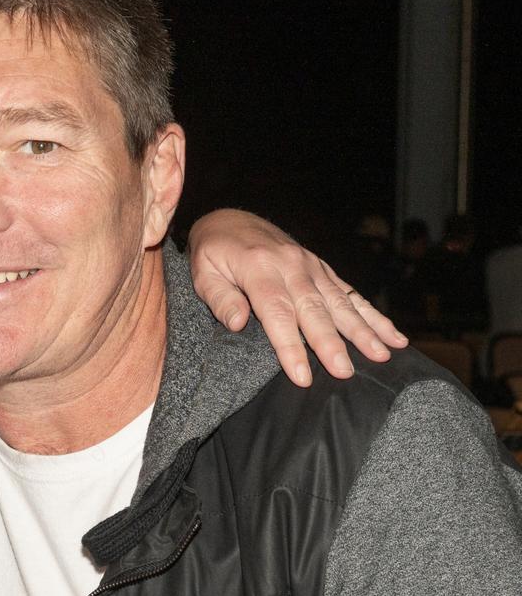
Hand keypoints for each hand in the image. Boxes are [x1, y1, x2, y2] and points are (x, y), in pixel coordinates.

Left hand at [188, 209, 407, 386]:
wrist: (229, 219)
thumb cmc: (213, 253)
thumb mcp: (202, 273)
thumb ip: (221, 298)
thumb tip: (238, 323)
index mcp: (258, 267)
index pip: (277, 312)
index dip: (290, 346)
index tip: (302, 376)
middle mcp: (290, 265)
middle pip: (314, 309)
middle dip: (331, 343)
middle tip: (345, 372)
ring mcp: (310, 265)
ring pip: (339, 301)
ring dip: (362, 329)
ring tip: (383, 354)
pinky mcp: (321, 268)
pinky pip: (349, 292)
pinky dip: (372, 314)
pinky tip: (393, 334)